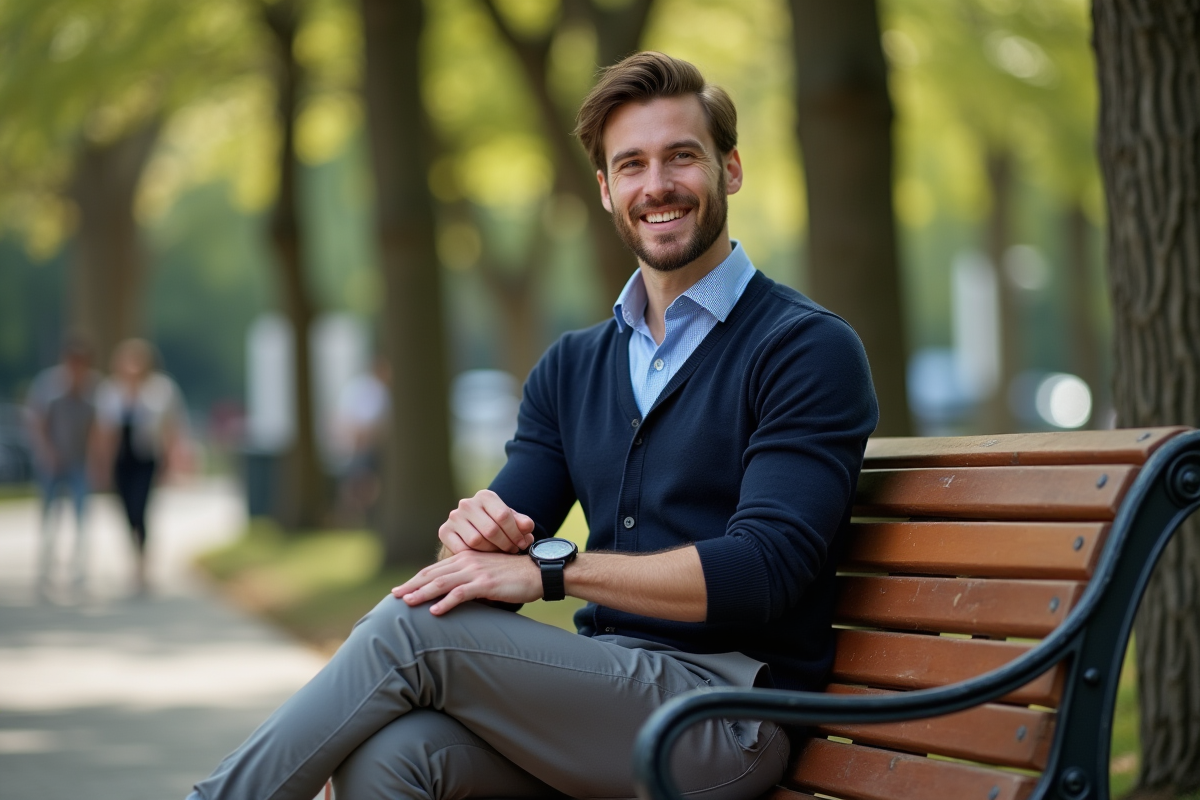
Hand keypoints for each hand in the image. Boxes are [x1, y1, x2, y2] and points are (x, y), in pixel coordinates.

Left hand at [391, 550, 541, 614]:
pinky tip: (434, 611)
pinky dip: (445, 602)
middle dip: (412, 585)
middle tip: (393, 596)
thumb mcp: (488, 575)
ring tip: (407, 603)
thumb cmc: (515, 576)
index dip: (416, 579)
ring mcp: (476, 572)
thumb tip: (456, 597)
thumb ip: (471, 581)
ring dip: (422, 593)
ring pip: (442, 582)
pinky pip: (461, 593)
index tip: (401, 589)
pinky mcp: (486, 583)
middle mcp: (467, 562)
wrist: (538, 572)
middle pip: (433, 574)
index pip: (435, 569)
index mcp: (466, 559)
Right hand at [439, 490, 534, 554]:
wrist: (470, 534)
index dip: (516, 533)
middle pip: (491, 529)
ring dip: (491, 551)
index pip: (503, 515)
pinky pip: (462, 550)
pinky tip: (484, 558)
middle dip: (506, 544)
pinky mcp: (444, 531)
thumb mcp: (510, 522)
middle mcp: (467, 503)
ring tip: (500, 554)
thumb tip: (527, 528)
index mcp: (485, 496)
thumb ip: (522, 523)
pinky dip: (475, 556)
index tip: (522, 543)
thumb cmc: (495, 526)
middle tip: (513, 551)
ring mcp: (454, 517)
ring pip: (476, 541)